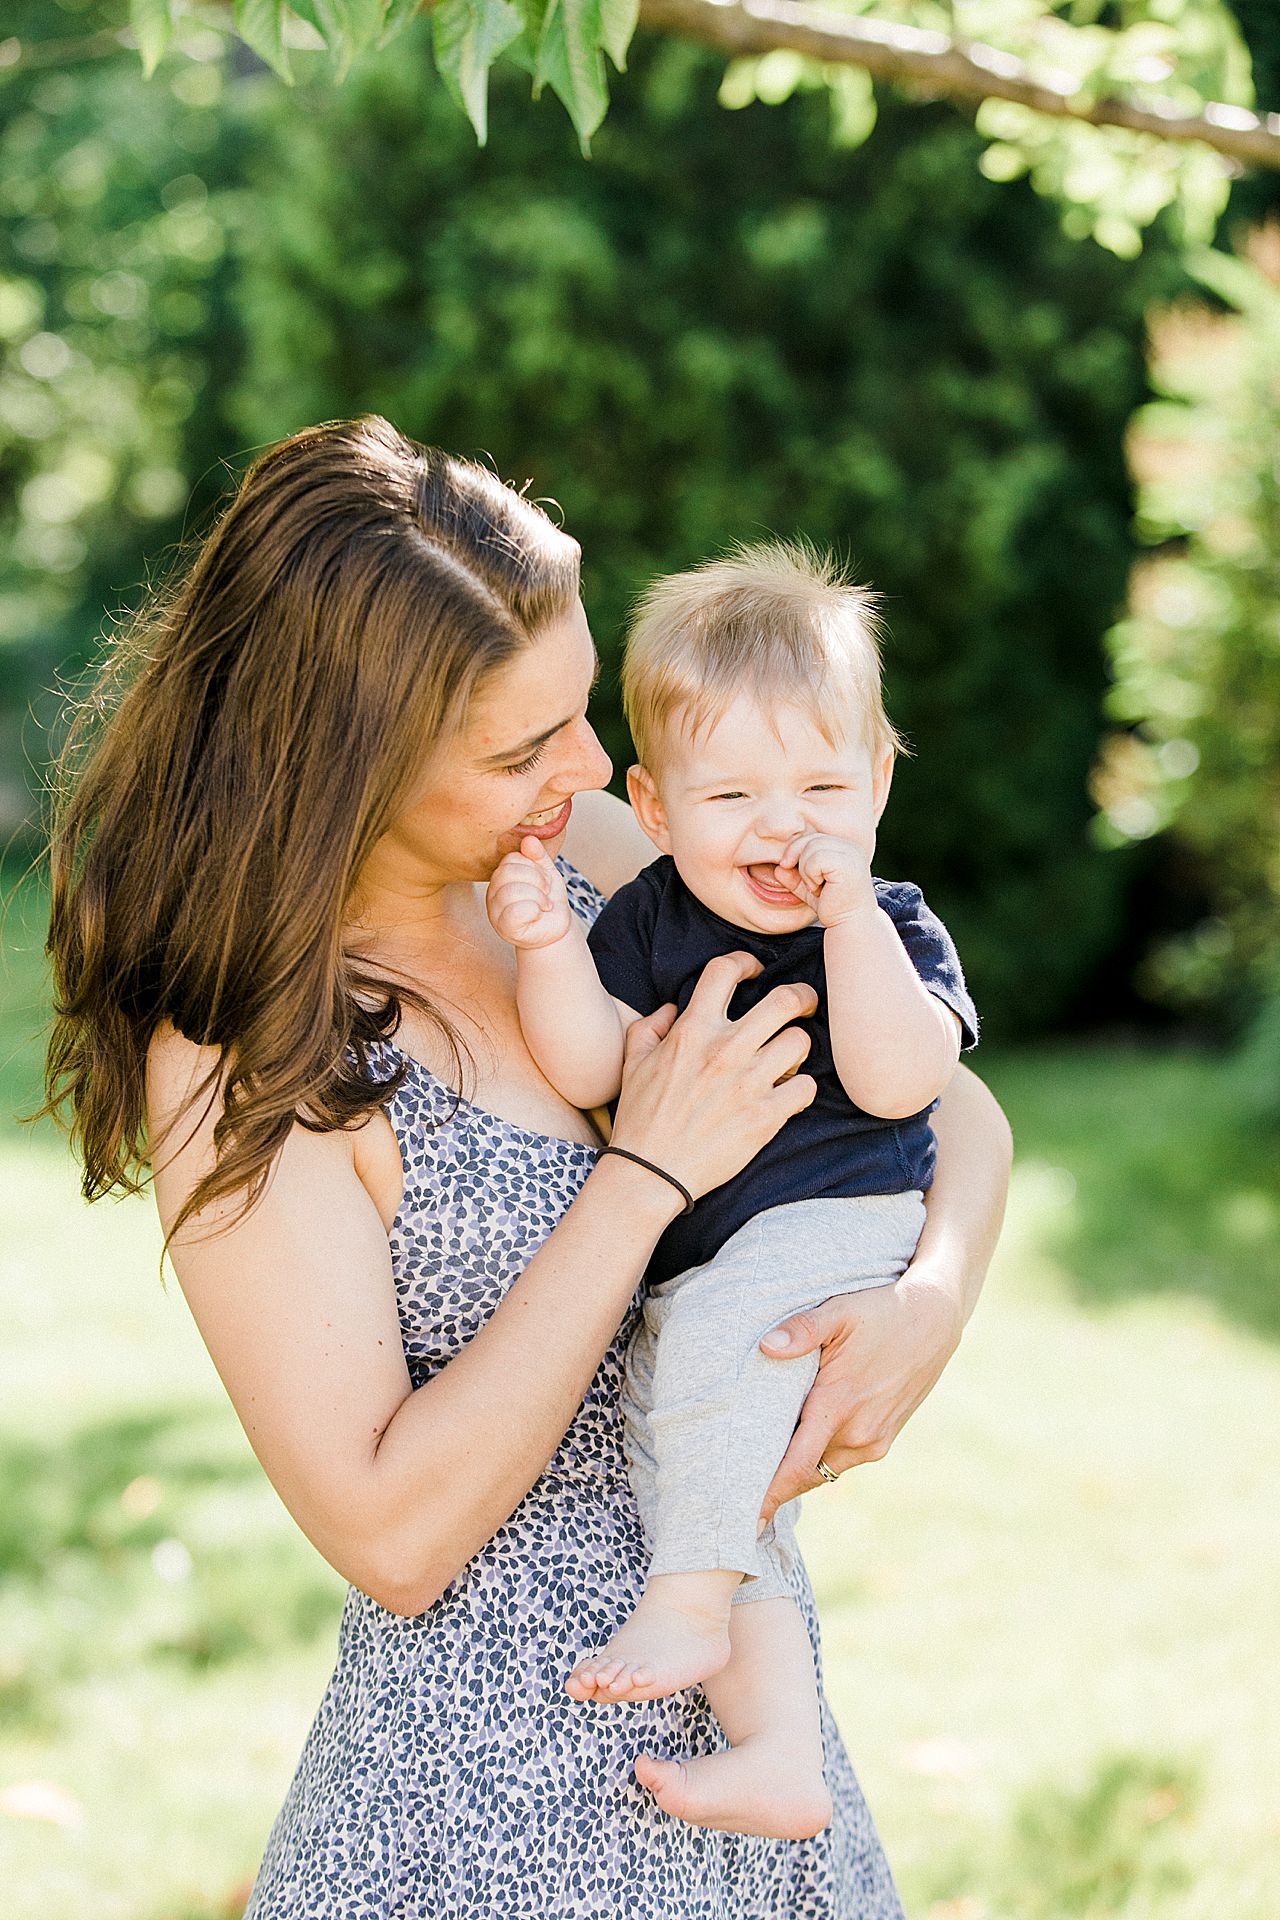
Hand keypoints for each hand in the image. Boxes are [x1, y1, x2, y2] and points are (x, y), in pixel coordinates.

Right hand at [486, 837, 574, 949]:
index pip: (511, 859)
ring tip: (544, 906)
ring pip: (512, 890)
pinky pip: (516, 910)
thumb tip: (529, 839)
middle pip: (508, 872)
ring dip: (538, 897)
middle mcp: (493, 893)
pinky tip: (537, 916)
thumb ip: (538, 856)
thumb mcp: (546, 874)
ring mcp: (495, 911)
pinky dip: (534, 911)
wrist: (555, 930)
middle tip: (546, 893)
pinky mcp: (503, 927)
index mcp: (501, 877)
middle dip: (536, 880)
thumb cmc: (547, 902)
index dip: (534, 866)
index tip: (545, 880)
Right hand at [609, 951, 818, 1200]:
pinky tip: (788, 1094)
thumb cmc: (641, 1118)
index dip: (745, 962)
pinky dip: (801, 1090)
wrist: (650, 1173)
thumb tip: (673, 1008)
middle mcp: (724, 1051)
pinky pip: (806, 1088)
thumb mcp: (633, 1063)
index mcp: (693, 1031)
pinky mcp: (765, 1117)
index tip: (754, 970)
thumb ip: (650, 1027)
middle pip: (785, 1000)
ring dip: (798, 1048)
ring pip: (801, 1042)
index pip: (724, 971)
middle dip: (802, 996)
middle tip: (804, 1004)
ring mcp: (748, 1084)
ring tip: (788, 1059)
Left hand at [755, 1268, 962, 1526]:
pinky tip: (799, 1451)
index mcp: (839, 1405)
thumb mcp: (839, 1312)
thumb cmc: (881, 1312)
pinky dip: (819, 1461)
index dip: (768, 1495)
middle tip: (740, 1501)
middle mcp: (857, 1433)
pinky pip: (842, 1461)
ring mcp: (874, 1441)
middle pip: (804, 1475)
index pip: (795, 1466)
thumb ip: (802, 1331)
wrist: (934, 1321)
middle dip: (775, 1490)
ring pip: (823, 1470)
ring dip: (797, 1473)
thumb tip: (766, 1346)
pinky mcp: (884, 1439)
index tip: (745, 1522)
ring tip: (763, 1476)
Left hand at [772, 830, 876, 927]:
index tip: (795, 873)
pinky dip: (810, 875)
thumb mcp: (808, 888)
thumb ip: (794, 876)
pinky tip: (819, 889)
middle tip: (806, 883)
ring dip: (805, 870)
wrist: (850, 924)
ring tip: (815, 887)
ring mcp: (851, 854)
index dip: (796, 852)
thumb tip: (778, 868)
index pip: (811, 837)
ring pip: (811, 847)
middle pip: (809, 839)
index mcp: (843, 847)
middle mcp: (850, 846)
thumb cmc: (832, 906)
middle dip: (797, 860)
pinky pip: (816, 859)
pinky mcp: (847, 864)